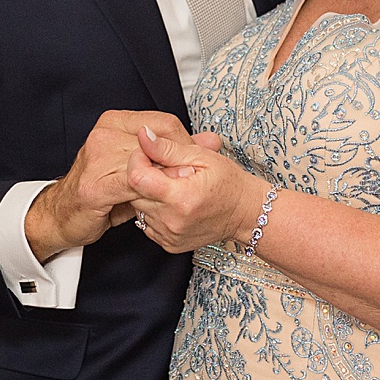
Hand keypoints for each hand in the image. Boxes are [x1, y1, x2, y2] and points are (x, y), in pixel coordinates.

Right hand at [24, 111, 205, 260]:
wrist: (62, 214)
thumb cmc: (102, 189)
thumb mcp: (140, 165)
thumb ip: (175, 152)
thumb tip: (213, 140)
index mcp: (115, 122)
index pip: (163, 123)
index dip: (185, 143)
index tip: (195, 161)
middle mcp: (104, 134)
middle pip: (158, 142)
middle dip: (180, 162)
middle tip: (193, 178)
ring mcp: (97, 157)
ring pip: (147, 164)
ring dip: (168, 178)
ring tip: (180, 190)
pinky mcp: (94, 185)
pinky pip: (133, 184)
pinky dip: (151, 191)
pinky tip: (159, 199)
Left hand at [125, 125, 257, 253]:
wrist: (244, 214)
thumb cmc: (228, 183)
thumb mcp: (202, 157)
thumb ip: (167, 148)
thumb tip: (143, 136)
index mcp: (181, 198)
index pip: (136, 177)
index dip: (138, 160)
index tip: (150, 153)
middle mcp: (172, 221)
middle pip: (134, 192)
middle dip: (145, 176)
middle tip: (168, 170)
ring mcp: (169, 235)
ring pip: (139, 207)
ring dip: (149, 194)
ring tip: (173, 187)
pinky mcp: (168, 244)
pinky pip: (147, 222)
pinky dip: (154, 210)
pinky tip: (172, 203)